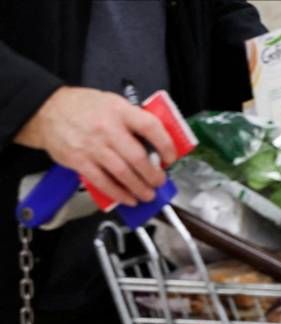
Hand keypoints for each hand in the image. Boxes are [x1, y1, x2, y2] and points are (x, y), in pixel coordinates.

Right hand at [15, 87, 178, 207]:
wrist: (47, 110)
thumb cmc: (83, 107)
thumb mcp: (112, 103)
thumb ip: (134, 120)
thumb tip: (158, 144)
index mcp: (119, 111)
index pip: (151, 127)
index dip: (166, 146)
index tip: (170, 158)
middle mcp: (107, 128)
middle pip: (138, 157)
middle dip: (154, 175)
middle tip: (159, 182)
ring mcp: (93, 146)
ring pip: (123, 173)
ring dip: (140, 188)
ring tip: (148, 194)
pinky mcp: (80, 161)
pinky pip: (104, 182)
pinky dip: (119, 194)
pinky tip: (128, 198)